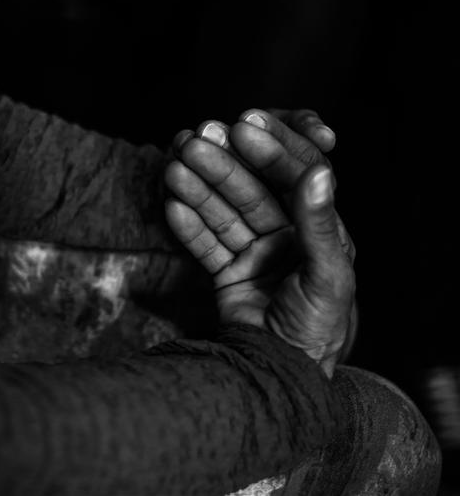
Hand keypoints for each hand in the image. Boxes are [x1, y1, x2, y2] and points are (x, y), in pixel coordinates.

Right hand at [165, 109, 355, 375]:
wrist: (281, 375)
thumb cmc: (317, 327)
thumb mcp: (329, 275)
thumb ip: (320, 224)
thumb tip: (320, 172)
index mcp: (319, 230)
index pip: (294, 178)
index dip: (270, 151)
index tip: (244, 125)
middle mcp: (286, 235)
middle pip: (250, 191)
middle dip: (222, 166)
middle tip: (195, 139)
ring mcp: (254, 253)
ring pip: (222, 214)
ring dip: (198, 190)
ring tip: (172, 167)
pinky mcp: (228, 271)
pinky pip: (205, 244)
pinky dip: (188, 227)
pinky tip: (171, 204)